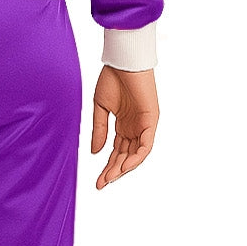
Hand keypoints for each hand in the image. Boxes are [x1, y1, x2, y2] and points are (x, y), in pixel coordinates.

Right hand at [91, 66, 158, 189]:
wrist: (123, 61)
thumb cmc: (112, 78)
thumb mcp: (100, 108)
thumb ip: (100, 130)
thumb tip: (95, 153)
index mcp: (123, 125)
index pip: (116, 152)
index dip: (107, 166)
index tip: (97, 181)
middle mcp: (134, 128)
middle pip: (124, 156)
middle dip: (113, 171)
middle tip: (101, 184)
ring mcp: (143, 126)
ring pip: (135, 155)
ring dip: (123, 168)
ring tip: (110, 179)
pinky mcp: (151, 121)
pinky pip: (145, 145)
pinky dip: (136, 158)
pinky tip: (123, 167)